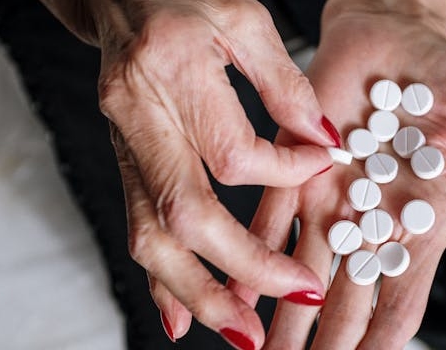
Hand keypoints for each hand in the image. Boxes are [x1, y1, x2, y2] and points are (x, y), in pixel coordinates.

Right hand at [44, 0, 343, 347]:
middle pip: (185, 216)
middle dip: (240, 268)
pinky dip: (162, 278)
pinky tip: (183, 315)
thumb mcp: (244, 19)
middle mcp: (138, 116)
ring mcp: (123, 143)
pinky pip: (138, 228)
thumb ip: (285, 82)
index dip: (286, 173)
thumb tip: (322, 140)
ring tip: (241, 329)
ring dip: (197, 292)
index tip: (320, 165)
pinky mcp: (123, 159)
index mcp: (172, 72)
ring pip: (151, 236)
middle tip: (290, 297)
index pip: (234, 155)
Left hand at [230, 2, 445, 348]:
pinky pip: (271, 219)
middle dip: (325, 346)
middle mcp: (371, 225)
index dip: (381, 343)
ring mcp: (332, 200)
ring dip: (282, 319)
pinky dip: (253, 255)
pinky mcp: (297, 168)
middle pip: (344, 304)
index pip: (400, 303)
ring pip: (301, 273)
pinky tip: (235, 290)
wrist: (400, 38)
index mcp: (421, 228)